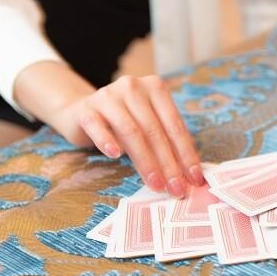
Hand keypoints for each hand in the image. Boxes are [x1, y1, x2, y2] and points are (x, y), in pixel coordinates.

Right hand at [14, 61, 202, 197]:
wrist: (82, 112)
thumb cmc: (124, 123)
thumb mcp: (148, 126)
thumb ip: (167, 142)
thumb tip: (190, 175)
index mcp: (155, 88)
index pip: (174, 124)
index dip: (186, 153)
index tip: (195, 178)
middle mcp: (133, 87)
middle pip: (154, 130)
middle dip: (168, 163)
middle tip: (177, 188)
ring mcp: (108, 96)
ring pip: (131, 131)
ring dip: (145, 162)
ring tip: (156, 184)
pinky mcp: (86, 109)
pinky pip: (97, 126)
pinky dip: (107, 140)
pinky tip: (115, 155)